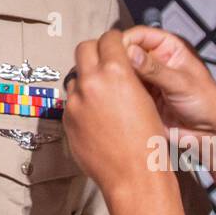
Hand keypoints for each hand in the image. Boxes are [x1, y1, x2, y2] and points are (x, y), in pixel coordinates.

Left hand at [64, 30, 168, 195]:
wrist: (135, 176)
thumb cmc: (148, 140)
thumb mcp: (145, 98)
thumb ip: (126, 75)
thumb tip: (116, 64)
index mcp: (116, 71)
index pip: (108, 38)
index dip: (114, 40)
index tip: (116, 45)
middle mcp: (91, 82)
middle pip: (84, 49)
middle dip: (95, 51)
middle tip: (104, 62)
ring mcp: (75, 101)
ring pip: (75, 77)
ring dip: (86, 80)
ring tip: (102, 95)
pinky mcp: (66, 119)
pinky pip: (71, 102)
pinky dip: (81, 103)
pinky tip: (96, 117)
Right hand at [115, 26, 215, 144]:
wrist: (209, 134)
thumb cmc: (207, 104)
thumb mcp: (181, 83)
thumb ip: (154, 69)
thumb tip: (129, 52)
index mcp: (170, 47)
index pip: (141, 34)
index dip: (125, 40)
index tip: (111, 51)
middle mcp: (156, 58)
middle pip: (128, 50)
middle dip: (117, 59)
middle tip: (106, 70)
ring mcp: (148, 77)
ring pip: (123, 70)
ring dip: (116, 76)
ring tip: (107, 84)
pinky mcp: (142, 94)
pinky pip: (125, 88)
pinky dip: (118, 90)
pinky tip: (112, 96)